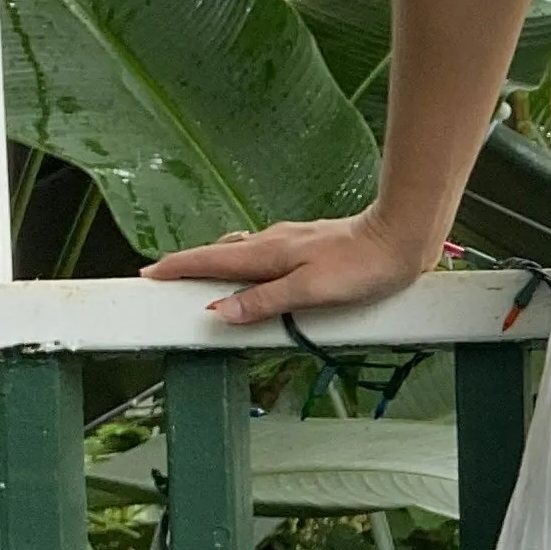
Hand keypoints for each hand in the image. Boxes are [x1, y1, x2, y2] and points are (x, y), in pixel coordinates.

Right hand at [141, 205, 436, 326]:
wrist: (402, 237)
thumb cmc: (362, 266)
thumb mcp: (310, 291)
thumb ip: (265, 302)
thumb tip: (221, 313)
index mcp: (267, 253)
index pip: (210, 260)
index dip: (177, 268)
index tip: (149, 275)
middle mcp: (274, 243)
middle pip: (221, 254)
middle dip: (190, 265)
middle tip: (166, 278)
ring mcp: (292, 242)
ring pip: (244, 252)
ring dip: (219, 262)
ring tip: (203, 279)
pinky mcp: (311, 246)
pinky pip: (266, 254)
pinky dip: (248, 263)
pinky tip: (259, 272)